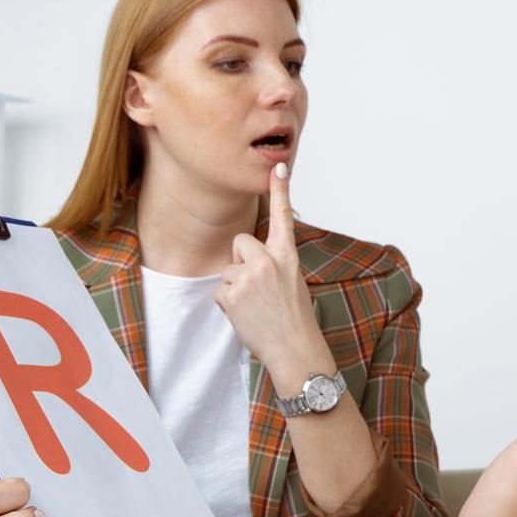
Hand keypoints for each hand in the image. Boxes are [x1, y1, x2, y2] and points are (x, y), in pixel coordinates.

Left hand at [214, 166, 335, 395]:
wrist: (295, 350)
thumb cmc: (294, 321)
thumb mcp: (292, 283)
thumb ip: (274, 265)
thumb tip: (249, 260)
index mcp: (288, 257)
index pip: (284, 217)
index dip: (280, 190)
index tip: (278, 166)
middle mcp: (269, 261)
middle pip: (240, 242)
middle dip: (241, 261)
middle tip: (257, 288)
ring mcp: (250, 276)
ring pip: (229, 269)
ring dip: (235, 288)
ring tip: (255, 308)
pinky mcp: (232, 293)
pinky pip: (221, 289)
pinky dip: (229, 304)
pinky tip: (246, 315)